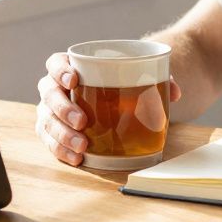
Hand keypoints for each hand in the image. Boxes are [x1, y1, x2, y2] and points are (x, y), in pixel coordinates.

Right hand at [36, 51, 181, 166]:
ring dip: (62, 135)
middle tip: (82, 120)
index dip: (60, 70)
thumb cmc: (120, 83)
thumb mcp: (136, 76)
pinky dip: (62, 151)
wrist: (114, 100)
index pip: (55, 63)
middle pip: (48, 94)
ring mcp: (51, 111)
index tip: (74, 79)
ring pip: (46, 121)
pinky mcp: (54, 132)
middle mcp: (55, 88)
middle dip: (62, 108)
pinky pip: (51, 142)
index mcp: (70, 67)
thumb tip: (175, 92)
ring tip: (82, 146)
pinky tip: (76, 158)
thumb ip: (155, 79)